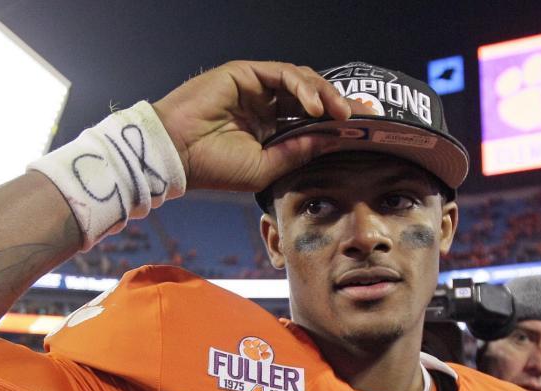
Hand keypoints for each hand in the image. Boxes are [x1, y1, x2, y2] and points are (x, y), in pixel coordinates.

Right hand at [152, 60, 352, 191]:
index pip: (309, 121)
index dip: (336, 125)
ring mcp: (255, 88)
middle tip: (364, 117)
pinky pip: (283, 74)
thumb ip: (298, 152)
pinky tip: (314, 108)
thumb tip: (333, 141)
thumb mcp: (266, 167)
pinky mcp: (246, 73)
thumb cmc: (212, 167)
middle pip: (311, 97)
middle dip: (339, 104)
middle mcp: (264, 105)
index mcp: (267, 129)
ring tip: (340, 114)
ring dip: (325, 95)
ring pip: (301, 81)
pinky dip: (303, 87)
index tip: (364, 133)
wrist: (177, 155)